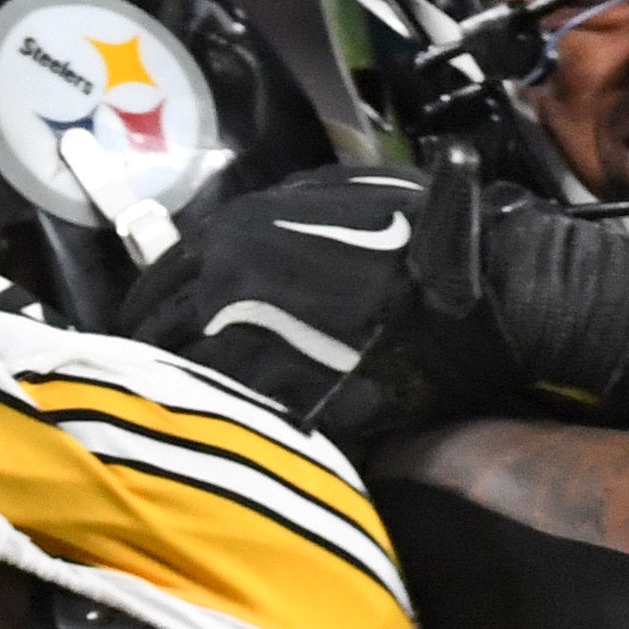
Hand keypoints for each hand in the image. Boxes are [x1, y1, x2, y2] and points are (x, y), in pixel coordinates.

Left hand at [120, 157, 628, 445]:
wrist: (481, 294)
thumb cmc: (426, 240)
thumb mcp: (349, 192)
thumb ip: (291, 208)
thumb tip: (258, 224)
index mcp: (236, 230)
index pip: (162, 274)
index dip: (153, 307)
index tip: (153, 330)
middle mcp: (225, 277)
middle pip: (155, 324)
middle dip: (150, 350)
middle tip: (148, 379)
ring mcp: (247, 335)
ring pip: (177, 371)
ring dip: (172, 389)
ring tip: (174, 414)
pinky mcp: (279, 390)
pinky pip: (224, 410)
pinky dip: (215, 421)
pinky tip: (219, 435)